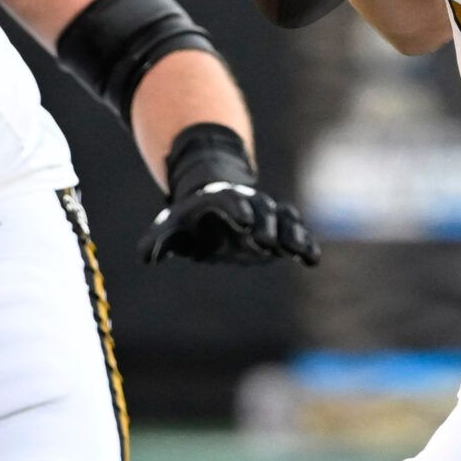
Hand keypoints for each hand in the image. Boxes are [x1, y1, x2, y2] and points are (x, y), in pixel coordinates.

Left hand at [138, 181, 320, 266]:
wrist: (214, 206)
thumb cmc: (191, 219)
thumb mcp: (172, 226)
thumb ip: (160, 240)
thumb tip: (148, 257)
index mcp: (220, 199)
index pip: (230, 200)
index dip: (237, 209)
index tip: (244, 222)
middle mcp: (248, 203)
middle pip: (261, 208)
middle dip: (265, 223)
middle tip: (265, 242)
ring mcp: (266, 215)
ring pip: (285, 218)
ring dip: (292, 233)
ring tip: (300, 252)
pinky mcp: (279, 231)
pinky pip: (296, 232)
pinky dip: (305, 244)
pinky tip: (312, 261)